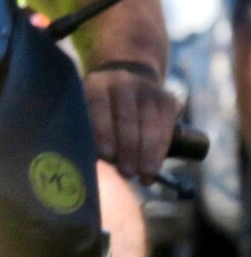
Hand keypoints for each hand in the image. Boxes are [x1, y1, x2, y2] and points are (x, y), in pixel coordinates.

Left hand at [85, 67, 179, 181]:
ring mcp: (147, 88)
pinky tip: (154, 168)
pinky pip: (166, 127)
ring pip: (150, 122)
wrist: (128, 86)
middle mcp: (123, 81)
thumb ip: (89, 131)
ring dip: (147, 152)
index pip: (99, 104)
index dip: (103, 129)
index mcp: (97, 84)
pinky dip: (160, 150)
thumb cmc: (100, 110)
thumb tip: (94, 160)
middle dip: (128, 147)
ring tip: (143, 175)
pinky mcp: (167, 99)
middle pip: (127, 115)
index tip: (105, 154)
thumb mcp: (88, 112)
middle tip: (127, 172)